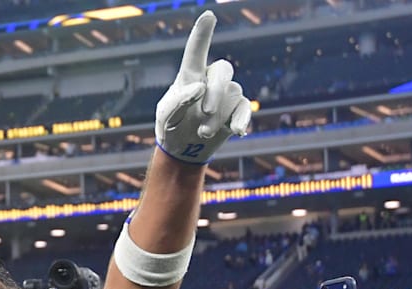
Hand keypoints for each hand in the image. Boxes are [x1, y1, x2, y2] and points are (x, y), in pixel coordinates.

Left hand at [155, 11, 251, 163]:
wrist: (183, 149)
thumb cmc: (171, 127)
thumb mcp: (166, 117)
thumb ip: (178, 101)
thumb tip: (199, 87)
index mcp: (190, 76)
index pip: (196, 52)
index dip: (202, 34)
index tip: (208, 15)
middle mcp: (210, 79)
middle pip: (223, 70)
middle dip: (216, 90)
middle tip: (205, 112)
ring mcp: (226, 94)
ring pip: (232, 94)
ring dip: (217, 116)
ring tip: (202, 133)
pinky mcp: (237, 109)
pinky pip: (245, 108)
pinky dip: (241, 119)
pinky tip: (237, 131)